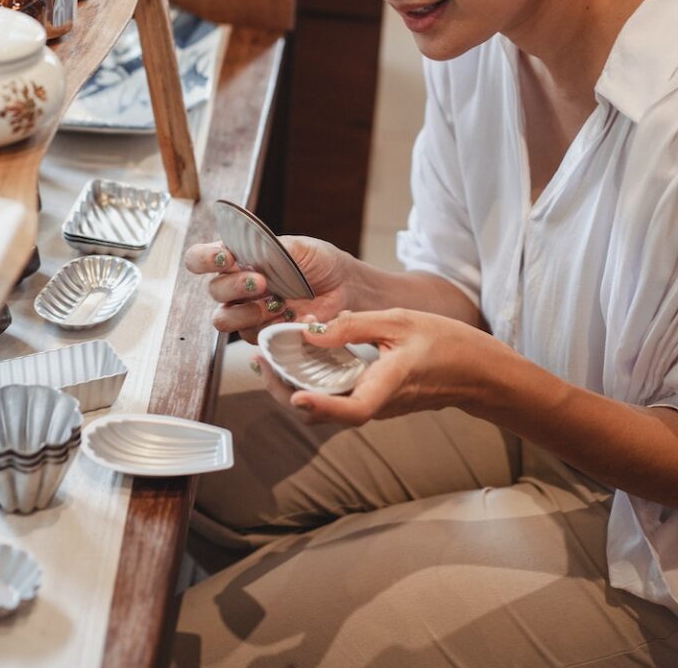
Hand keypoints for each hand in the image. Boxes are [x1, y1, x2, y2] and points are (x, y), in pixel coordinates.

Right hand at [183, 235, 356, 341]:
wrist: (345, 289)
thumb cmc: (319, 262)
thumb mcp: (297, 247)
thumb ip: (268, 247)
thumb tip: (243, 249)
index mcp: (238, 259)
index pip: (200, 258)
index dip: (204, 259)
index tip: (225, 258)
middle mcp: (237, 286)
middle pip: (214, 290)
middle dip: (234, 286)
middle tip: (261, 282)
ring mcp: (248, 312)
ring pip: (224, 319)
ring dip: (247, 312)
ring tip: (276, 304)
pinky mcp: (262, 334)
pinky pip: (252, 336)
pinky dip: (272, 326)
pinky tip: (293, 316)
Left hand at [260, 307, 500, 424]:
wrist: (475, 370)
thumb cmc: (443, 341)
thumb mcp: (399, 320)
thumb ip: (354, 326)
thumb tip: (310, 330)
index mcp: (388, 387)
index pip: (352, 412)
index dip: (321, 407)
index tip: (294, 394)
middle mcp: (376, 404)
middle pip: (322, 414)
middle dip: (285, 391)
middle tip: (260, 360)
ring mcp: (373, 405)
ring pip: (324, 407)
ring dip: (293, 386)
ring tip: (271, 356)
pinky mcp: (371, 400)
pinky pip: (334, 397)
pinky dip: (311, 381)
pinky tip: (299, 356)